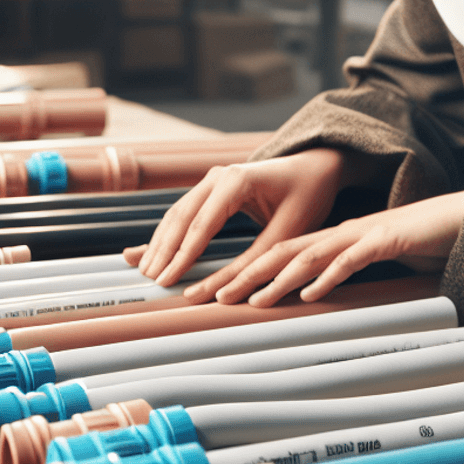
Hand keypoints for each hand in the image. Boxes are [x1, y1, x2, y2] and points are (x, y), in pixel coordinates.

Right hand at [137, 149, 348, 292]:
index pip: (200, 224)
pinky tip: (152, 250)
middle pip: (181, 217)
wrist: (316, 168)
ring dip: (161, 243)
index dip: (181, 256)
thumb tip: (220, 296)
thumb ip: (252, 263)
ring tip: (147, 271)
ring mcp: (213, 179)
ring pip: (178, 214)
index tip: (166, 282)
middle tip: (151, 282)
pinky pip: (185, 212)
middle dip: (164, 251)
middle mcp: (219, 175)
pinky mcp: (213, 188)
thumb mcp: (286, 234)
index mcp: (237, 181)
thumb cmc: (307, 197)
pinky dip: (169, 234)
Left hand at [212, 186, 463, 306]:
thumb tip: (315, 297)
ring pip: (313, 254)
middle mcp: (342, 232)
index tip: (221, 292)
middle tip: (216, 295)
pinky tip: (312, 293)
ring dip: (279, 278)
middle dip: (249, 273)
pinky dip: (331, 276)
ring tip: (253, 298)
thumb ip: (345, 274)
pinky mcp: (389, 238)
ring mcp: (364, 233)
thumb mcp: (374, 261)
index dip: (250, 270)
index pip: (284, 253)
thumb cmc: (419, 240)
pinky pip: (354, 258)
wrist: (460, 216)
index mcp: (335, 237)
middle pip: (286, 251)